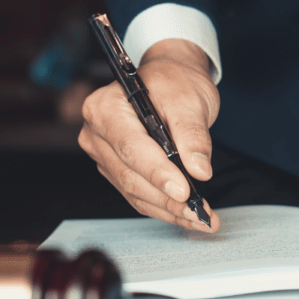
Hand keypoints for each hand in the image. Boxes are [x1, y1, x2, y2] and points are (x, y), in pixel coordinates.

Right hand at [78, 38, 220, 231]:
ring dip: (168, 209)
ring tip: (201, 219)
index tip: (184, 191)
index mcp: (105, 108)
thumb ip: (193, 135)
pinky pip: (138, 195)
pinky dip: (164, 207)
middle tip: (200, 213)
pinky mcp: (117, 170)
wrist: (170, 79)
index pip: (130, 147)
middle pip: (130, 175)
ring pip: (135, 191)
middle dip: (168, 199)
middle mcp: (97, 133)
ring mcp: (104, 154)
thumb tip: (199, 170)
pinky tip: (187, 215)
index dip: (157, 173)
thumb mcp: (189, 100)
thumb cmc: (175, 82)